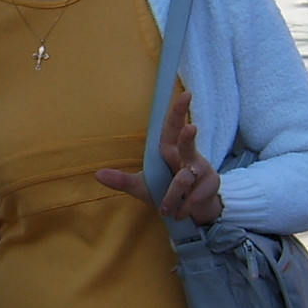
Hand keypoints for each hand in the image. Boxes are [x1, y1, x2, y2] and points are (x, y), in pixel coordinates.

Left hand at [95, 89, 223, 225]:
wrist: (193, 212)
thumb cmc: (166, 192)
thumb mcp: (142, 187)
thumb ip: (122, 181)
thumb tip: (97, 174)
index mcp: (170, 150)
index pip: (173, 127)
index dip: (178, 111)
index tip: (185, 94)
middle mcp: (188, 155)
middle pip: (188, 143)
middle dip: (188, 137)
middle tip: (191, 128)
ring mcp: (201, 169)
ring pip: (184, 179)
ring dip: (173, 196)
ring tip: (166, 210)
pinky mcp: (211, 184)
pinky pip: (195, 196)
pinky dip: (183, 207)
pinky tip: (179, 214)